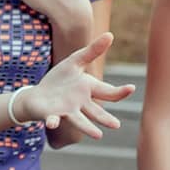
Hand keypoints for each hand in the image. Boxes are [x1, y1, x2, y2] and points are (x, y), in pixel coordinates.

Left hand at [13, 32, 136, 138]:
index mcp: (89, 90)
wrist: (39, 94)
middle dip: (106, 118)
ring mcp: (67, 111)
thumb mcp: (75, 62)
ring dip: (88, 127)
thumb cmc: (60, 79)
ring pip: (80, 121)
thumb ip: (92, 51)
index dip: (120, 92)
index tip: (131, 88)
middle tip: (116, 125)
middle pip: (96, 112)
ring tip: (99, 135)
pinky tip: (53, 123)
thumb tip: (110, 35)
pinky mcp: (52, 115)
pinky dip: (53, 121)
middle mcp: (81, 103)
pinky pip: (53, 119)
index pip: (108, 93)